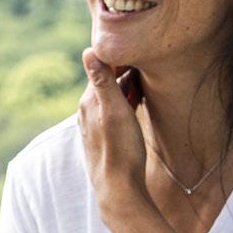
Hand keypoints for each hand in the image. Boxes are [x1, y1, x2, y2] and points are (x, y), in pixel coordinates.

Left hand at [76, 50, 154, 221]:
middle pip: (106, 81)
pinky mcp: (103, 137)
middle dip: (124, 69)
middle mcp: (87, 113)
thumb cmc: (121, 150)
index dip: (120, 55)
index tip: (137, 42)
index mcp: (89, 102)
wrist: (119, 190)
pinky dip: (126, 101)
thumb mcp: (115, 111)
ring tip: (144, 75)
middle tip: (146, 57)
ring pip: (111, 96)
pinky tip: (136, 100)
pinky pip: (114, 110)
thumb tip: (88, 51)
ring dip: (127, 85)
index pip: (102, 67)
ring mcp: (94, 126)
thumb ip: (102, 82)